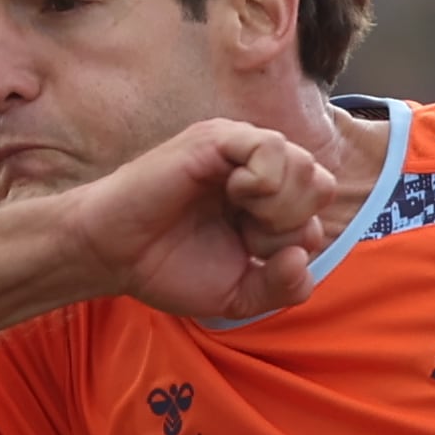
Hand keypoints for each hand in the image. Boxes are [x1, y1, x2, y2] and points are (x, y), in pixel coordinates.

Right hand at [55, 118, 346, 324]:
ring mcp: (238, 151)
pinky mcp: (216, 139)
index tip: (252, 254)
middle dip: (292, 223)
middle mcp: (257, 169)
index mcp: (265, 201)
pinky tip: (236, 193)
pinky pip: (271, 147)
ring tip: (240, 215)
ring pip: (304, 165)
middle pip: (319, 184)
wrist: (115, 256)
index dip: (296, 241)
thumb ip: (283, 288)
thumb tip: (304, 256)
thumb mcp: (239, 295)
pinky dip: (264, 180)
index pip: (317, 210)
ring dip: (279, 205)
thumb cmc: (168, 268)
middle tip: (248, 236)